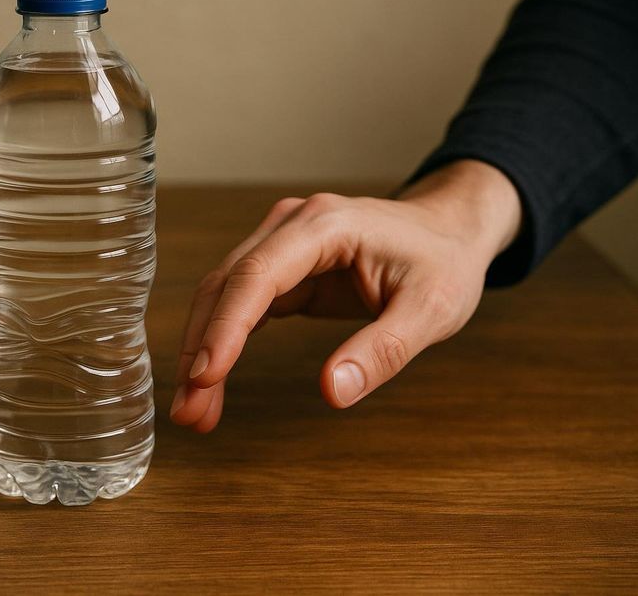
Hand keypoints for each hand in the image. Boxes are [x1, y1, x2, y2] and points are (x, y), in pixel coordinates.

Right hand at [169, 159, 522, 431]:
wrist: (450, 232)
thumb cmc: (444, 263)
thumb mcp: (431, 311)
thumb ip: (383, 350)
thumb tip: (332, 392)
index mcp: (325, 225)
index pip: (257, 276)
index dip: (226, 328)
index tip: (204, 377)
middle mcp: (292, 226)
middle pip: (227, 286)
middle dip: (201, 349)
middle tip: (188, 412)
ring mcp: (282, 243)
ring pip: (224, 295)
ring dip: (203, 350)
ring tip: (193, 410)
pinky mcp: (283, 266)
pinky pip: (240, 304)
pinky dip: (223, 342)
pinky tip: (211, 381)